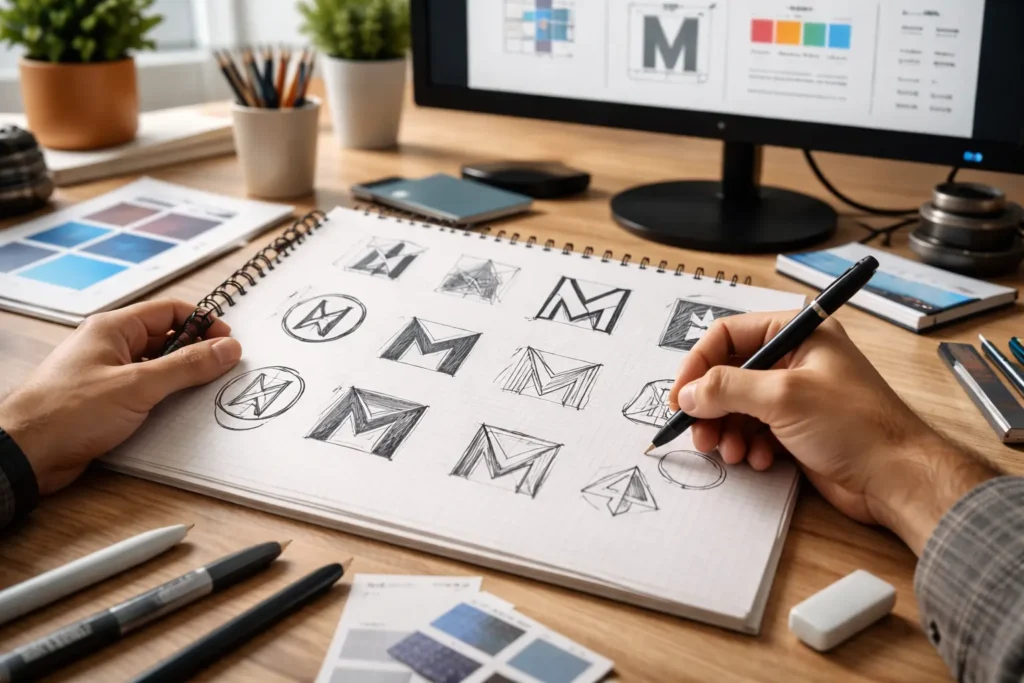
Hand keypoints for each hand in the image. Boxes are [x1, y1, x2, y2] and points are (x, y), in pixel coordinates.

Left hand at [0, 300, 241, 494]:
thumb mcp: (137, 385)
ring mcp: (107, 375)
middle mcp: (110, 347)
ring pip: (157, 368)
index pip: (168, 312)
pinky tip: (180, 412)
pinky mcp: (107, 402)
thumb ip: (187, 366)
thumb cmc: (68, 412)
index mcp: (113, 329)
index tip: (227, 342)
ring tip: (205, 392)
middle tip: (222, 369)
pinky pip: (146, 392)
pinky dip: (166, 398)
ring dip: (182, 378)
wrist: (25, 453)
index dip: (202, 323)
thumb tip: (226, 348)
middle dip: (196, 352)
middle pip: (166, 339)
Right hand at [668, 311, 994, 554]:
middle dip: (712, 406)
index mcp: (798, 333)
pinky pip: (755, 431)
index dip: (699, 365)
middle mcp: (794, 359)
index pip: (728, 335)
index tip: (681, 398)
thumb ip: (728, 389)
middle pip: (729, 374)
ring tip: (732, 453)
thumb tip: (689, 394)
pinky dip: (749, 446)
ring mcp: (796, 396)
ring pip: (738, 407)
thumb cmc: (853, 425)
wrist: (897, 479)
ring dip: (728, 431)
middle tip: (700, 435)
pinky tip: (759, 461)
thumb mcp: (783, 397)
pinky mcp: (797, 429)